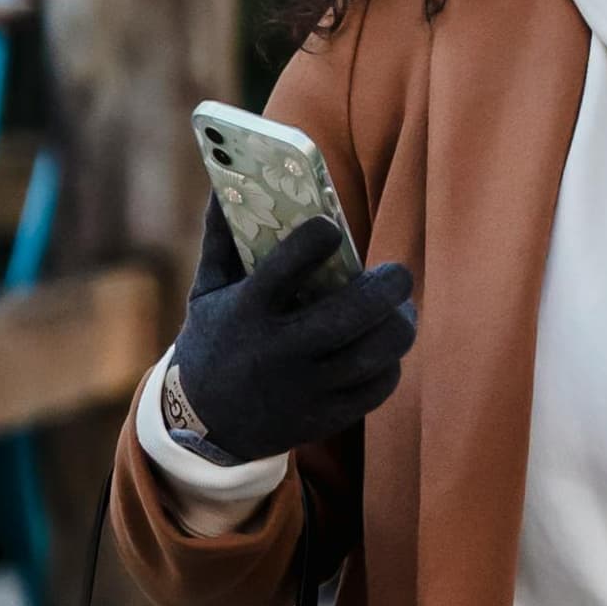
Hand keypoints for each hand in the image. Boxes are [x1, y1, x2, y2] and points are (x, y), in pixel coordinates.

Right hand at [166, 198, 415, 466]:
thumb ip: (221, 238)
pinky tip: (387, 346)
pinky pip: (375, 389)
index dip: (315, 239)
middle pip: (349, 316)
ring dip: (398, 326)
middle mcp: (277, 352)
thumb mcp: (207, 291)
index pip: (285, 268)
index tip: (330, 228)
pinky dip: (390, 364)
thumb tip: (224, 181)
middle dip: (386, 288)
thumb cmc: (213, 341)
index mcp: (247, 312)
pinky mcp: (323, 418)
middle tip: (399, 272)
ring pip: (372, 355)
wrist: (205, 424)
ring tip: (402, 309)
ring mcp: (304, 389)